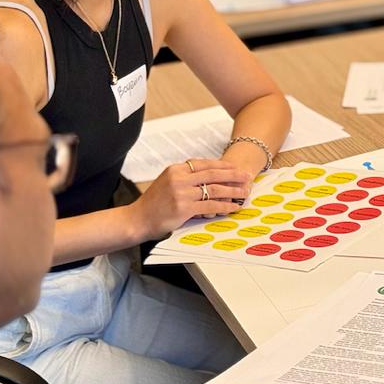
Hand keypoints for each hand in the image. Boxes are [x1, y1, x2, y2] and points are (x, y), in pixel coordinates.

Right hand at [133, 159, 251, 236]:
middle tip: (246, 177)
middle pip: (213, 173)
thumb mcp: (166, 182)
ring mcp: (182, 193)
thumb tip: (207, 177)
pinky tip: (233, 207)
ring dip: (233, 191)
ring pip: (214, 189)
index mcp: (175, 169)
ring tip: (244, 192)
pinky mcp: (184, 208)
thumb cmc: (153, 204)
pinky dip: (224, 206)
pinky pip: (210, 205)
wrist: (137, 219)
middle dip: (233, 175)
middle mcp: (179, 178)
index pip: (204, 164)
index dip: (222, 165)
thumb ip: (184, 178)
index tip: (235, 167)